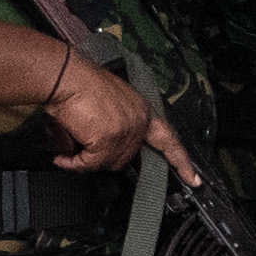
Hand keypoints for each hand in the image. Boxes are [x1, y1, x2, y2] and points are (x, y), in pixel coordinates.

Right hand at [31, 52, 170, 175]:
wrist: (65, 76)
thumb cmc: (79, 83)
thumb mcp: (110, 103)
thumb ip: (118, 124)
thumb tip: (105, 145)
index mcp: (142, 111)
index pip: (168, 139)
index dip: (180, 160)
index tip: (192, 179)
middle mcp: (139, 121)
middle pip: (125, 158)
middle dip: (102, 157)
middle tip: (82, 146)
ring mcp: (126, 131)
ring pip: (107, 163)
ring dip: (85, 158)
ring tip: (69, 145)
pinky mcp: (108, 139)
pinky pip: (90, 164)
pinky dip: (73, 163)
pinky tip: (62, 158)